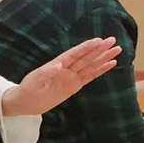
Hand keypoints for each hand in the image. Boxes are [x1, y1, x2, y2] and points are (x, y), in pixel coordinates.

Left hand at [1, 38, 120, 116]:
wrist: (26, 102)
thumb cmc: (28, 89)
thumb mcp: (35, 80)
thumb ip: (48, 72)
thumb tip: (59, 65)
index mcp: (57, 64)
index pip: (75, 54)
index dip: (87, 47)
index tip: (99, 40)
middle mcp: (67, 68)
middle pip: (86, 57)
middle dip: (100, 49)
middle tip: (113, 40)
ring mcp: (71, 76)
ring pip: (91, 65)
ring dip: (104, 57)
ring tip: (117, 50)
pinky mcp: (74, 86)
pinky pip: (90, 76)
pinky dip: (100, 70)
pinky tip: (110, 64)